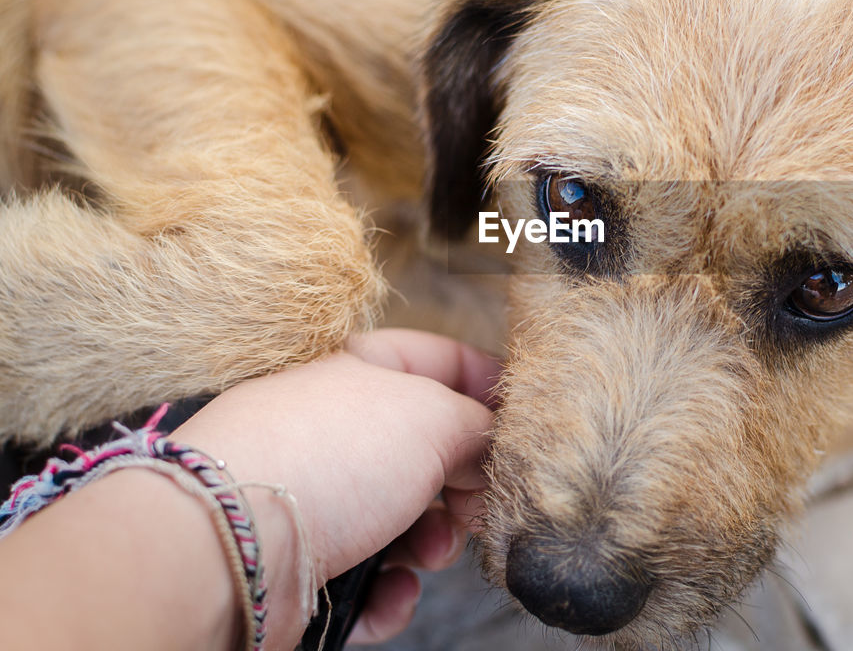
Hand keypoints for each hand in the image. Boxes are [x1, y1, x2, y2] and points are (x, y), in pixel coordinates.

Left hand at [171, 328, 498, 646]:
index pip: (441, 359)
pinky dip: (390, 589)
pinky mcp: (304, 561)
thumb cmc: (328, 456)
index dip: (488, 385)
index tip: (526, 421)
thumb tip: (489, 453)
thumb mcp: (433, 415)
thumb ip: (479, 425)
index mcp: (362, 370)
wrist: (231, 541)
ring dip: (433, 543)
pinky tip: (388, 590)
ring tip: (428, 553)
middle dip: (465, 483)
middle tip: (479, 503)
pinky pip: (371, 576)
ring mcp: (318, 495)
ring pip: (407, 520)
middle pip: (430, 450)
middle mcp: (337, 428)